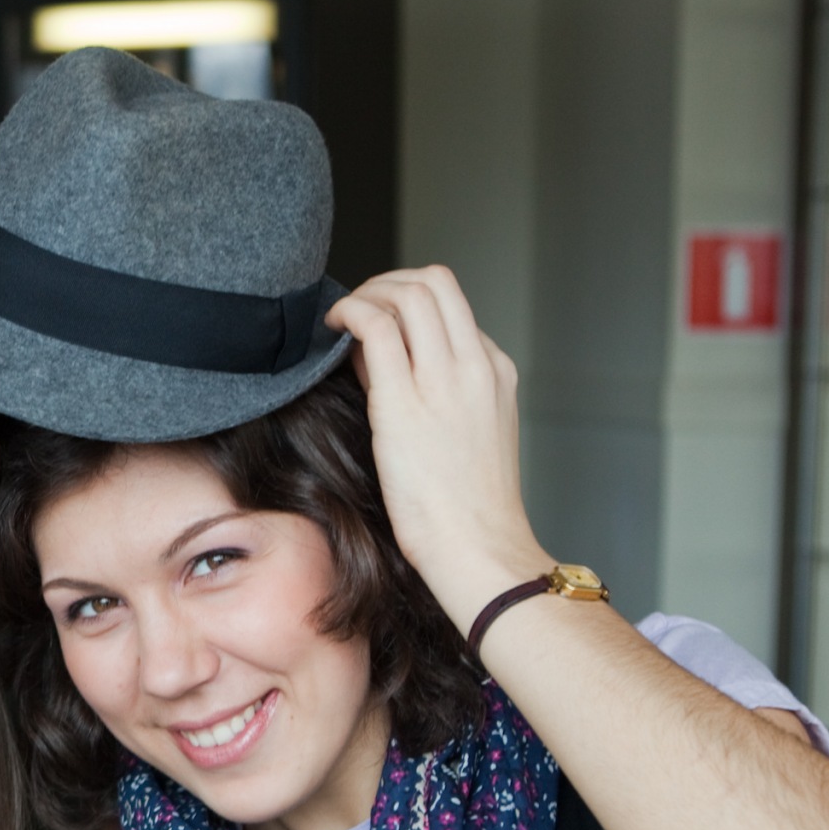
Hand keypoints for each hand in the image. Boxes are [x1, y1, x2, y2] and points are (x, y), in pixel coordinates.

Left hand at [326, 266, 550, 631]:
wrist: (478, 548)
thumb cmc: (463, 509)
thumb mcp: (465, 435)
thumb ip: (429, 392)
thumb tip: (375, 359)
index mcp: (494, 372)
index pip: (450, 309)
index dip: (406, 307)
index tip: (379, 329)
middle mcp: (476, 366)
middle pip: (436, 283)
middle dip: (388, 281)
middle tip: (357, 306)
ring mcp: (445, 380)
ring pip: (410, 292)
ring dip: (367, 292)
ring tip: (341, 317)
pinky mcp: (406, 401)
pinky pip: (377, 326)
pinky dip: (351, 311)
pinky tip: (333, 327)